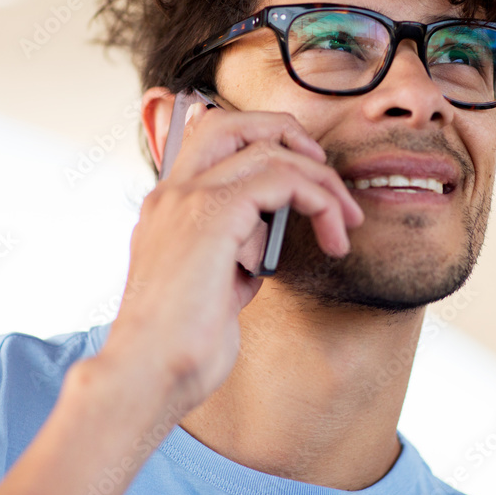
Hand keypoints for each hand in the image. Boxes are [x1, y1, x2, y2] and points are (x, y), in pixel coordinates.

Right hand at [97, 100, 363, 416]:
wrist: (150, 374)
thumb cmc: (182, 343)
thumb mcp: (215, 282)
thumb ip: (237, 248)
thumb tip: (268, 237)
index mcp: (168, 205)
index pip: (212, 136)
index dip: (264, 141)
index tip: (305, 177)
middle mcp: (173, 192)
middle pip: (234, 121)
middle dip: (290, 135)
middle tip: (326, 175)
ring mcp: (188, 199)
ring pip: (269, 149)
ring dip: (322, 182)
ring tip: (345, 222)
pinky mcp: (212, 216)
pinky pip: (281, 179)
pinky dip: (318, 200)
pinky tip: (331, 236)